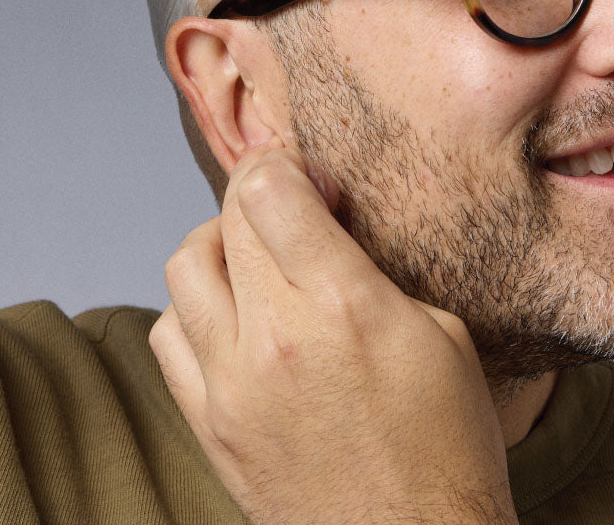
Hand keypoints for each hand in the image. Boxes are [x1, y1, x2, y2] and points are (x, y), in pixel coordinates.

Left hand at [149, 145, 518, 524]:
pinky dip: (193, 308)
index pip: (269, 190)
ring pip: (185, 267)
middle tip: (290, 201)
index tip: (310, 176)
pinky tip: (231, 315)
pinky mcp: (208, 424)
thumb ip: (373, 269)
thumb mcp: (443, 334)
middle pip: (227, 218)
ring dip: (219, 242)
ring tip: (256, 254)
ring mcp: (230, 385)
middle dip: (257, 191)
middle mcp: (275, 338)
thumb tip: (326, 225)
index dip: (287, 164)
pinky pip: (168, 335)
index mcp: (343, 305)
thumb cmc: (446, 450)